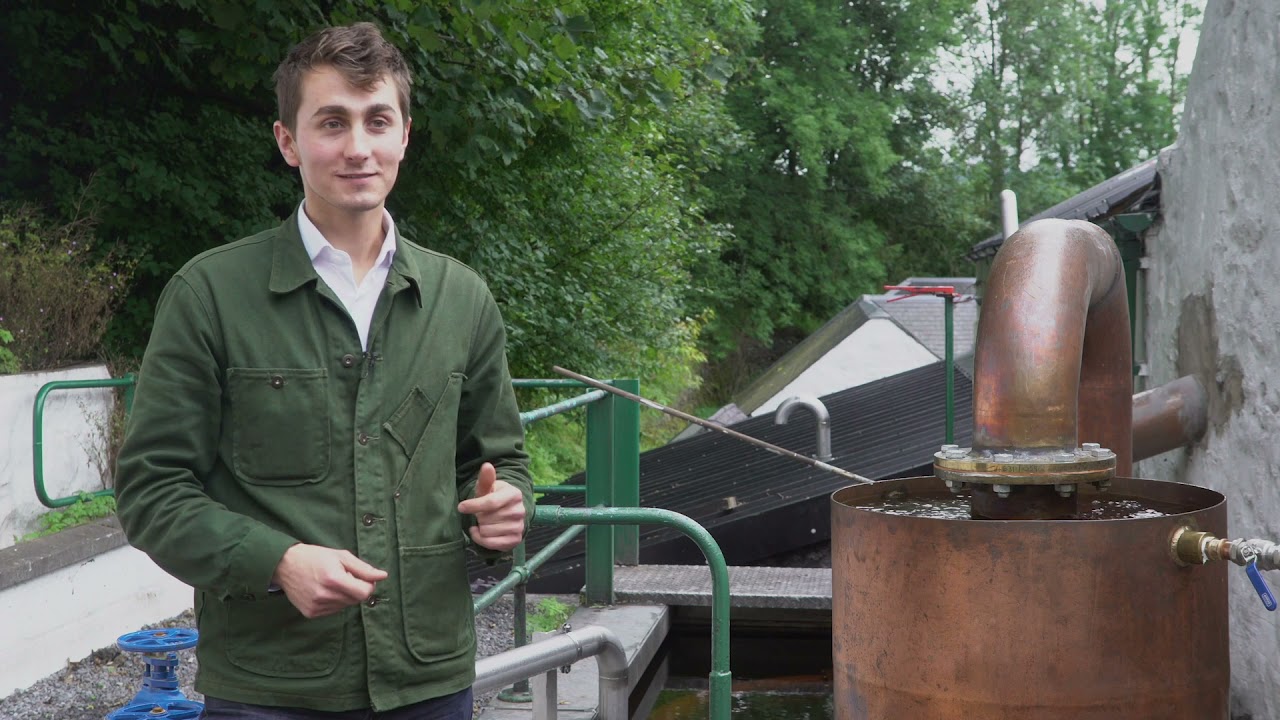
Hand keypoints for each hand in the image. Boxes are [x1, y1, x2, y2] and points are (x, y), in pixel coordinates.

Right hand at [271, 544, 387, 618]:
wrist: (285, 565)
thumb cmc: (315, 557)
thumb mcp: (341, 556)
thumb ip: (364, 568)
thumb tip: (383, 576)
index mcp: (334, 579)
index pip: (364, 593)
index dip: (368, 584)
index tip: (361, 576)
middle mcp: (325, 595)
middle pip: (356, 600)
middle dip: (355, 589)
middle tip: (343, 576)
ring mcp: (316, 606)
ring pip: (345, 606)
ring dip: (344, 596)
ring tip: (331, 582)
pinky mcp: (311, 613)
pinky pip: (333, 610)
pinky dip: (333, 601)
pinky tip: (323, 590)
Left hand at [457, 462, 525, 550]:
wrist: (507, 512)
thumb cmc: (494, 498)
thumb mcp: (488, 488)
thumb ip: (486, 479)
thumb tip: (487, 466)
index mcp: (514, 494)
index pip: (490, 502)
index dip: (473, 505)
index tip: (461, 507)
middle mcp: (519, 511)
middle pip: (486, 518)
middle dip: (479, 516)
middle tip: (482, 513)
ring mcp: (519, 527)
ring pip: (487, 531)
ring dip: (481, 527)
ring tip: (485, 522)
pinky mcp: (515, 540)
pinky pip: (491, 543)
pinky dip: (481, 539)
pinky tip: (481, 532)